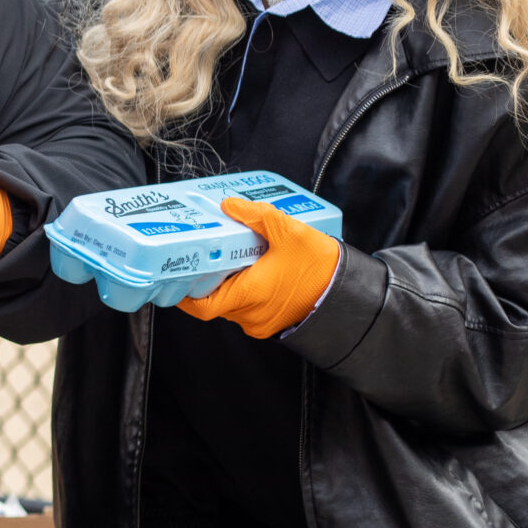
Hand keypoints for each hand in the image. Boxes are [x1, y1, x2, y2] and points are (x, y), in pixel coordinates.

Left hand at [178, 198, 340, 338]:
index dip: (183, 293)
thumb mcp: (290, 232)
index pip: (200, 305)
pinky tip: (249, 272)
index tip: (177, 274)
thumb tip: (228, 205)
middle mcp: (250, 314)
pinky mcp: (273, 323)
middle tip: (205, 258)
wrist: (351, 291)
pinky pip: (247, 309)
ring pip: (230, 305)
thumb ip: (257, 216)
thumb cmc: (322, 267)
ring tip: (230, 260)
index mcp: (248, 295)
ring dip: (227, 286)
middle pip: (213, 301)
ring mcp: (261, 322)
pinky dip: (243, 293)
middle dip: (207, 280)